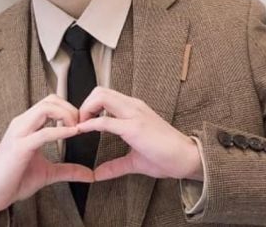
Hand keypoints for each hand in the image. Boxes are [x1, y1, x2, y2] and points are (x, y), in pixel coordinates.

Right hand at [0, 94, 92, 219]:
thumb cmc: (14, 181)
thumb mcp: (47, 173)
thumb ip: (67, 170)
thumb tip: (89, 174)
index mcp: (27, 125)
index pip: (51, 103)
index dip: (70, 110)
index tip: (82, 126)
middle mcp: (21, 124)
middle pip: (50, 100)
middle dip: (71, 109)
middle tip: (82, 126)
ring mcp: (19, 134)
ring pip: (46, 108)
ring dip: (67, 115)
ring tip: (77, 129)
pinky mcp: (19, 148)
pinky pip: (43, 133)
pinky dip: (61, 131)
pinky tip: (72, 135)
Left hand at [74, 87, 203, 181]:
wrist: (186, 159)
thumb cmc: (166, 157)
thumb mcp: (135, 160)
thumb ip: (115, 165)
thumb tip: (97, 174)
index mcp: (134, 109)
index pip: (105, 95)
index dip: (89, 106)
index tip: (80, 123)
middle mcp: (133, 106)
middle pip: (100, 90)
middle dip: (84, 105)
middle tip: (78, 124)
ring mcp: (134, 114)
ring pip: (101, 97)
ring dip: (85, 110)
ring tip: (80, 127)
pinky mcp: (134, 128)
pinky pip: (106, 121)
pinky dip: (90, 125)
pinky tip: (82, 131)